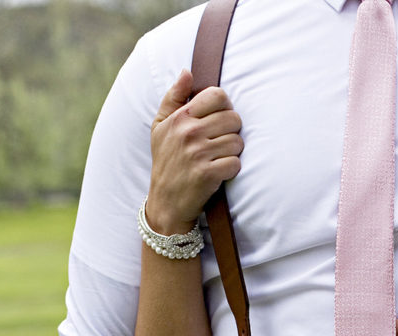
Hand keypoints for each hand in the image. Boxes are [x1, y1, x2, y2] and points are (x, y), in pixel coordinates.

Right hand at [146, 70, 243, 233]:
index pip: (218, 95)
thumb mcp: (161, 127)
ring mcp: (198, 153)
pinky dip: (232, 169)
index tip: (220, 120)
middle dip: (232, 132)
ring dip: (233, 152)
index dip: (225, 107)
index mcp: (180, 117)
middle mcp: (189, 132)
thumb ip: (174, 97)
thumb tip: (187, 72)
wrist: (165, 201)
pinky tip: (220, 172)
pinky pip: (236, 163)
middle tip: (221, 143)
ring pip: (237, 142)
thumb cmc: (166, 161)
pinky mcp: (208, 174)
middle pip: (233, 119)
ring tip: (219, 159)